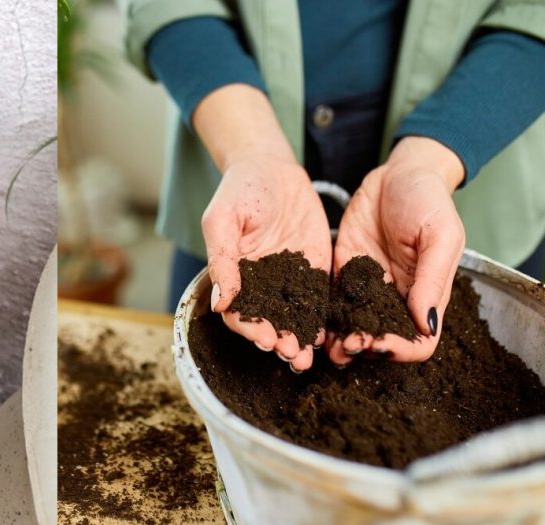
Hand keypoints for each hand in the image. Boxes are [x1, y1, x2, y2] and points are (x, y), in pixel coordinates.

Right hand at [203, 158, 331, 370]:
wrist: (272, 167)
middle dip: (278, 340)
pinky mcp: (314, 270)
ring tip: (307, 356)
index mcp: (234, 276)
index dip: (250, 328)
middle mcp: (261, 284)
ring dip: (299, 338)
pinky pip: (318, 299)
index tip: (263, 338)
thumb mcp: (222, 219)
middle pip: (268, 321)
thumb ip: (222, 259)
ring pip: (294, 317)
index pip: (238, 313)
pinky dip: (321, 319)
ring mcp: (288, 279)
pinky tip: (328, 334)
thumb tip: (220, 302)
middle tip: (291, 353)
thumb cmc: (240, 190)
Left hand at [329, 136, 465, 364]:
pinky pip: (331, 300)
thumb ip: (433, 279)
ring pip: (352, 326)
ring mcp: (367, 286)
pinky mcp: (343, 270)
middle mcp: (395, 296)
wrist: (397, 173)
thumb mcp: (440, 235)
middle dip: (363, 348)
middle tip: (344, 346)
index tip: (378, 344)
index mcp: (425, 294)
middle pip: (381, 339)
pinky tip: (308, 321)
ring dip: (339, 340)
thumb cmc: (428, 200)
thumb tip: (425, 323)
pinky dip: (321, 316)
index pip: (419, 340)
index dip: (401, 349)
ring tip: (323, 345)